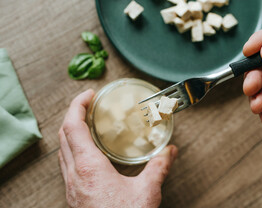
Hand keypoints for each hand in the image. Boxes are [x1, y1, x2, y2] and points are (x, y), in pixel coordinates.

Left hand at [58, 89, 177, 207]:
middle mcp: (74, 175)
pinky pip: (66, 164)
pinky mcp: (74, 195)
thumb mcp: (146, 192)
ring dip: (71, 131)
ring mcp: (71, 186)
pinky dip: (73, 148)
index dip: (77, 105)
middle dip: (73, 114)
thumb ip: (159, 167)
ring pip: (62, 150)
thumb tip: (170, 152)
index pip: (73, 127)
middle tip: (88, 104)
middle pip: (63, 135)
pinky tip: (89, 153)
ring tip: (87, 123)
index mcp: (88, 167)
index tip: (88, 95)